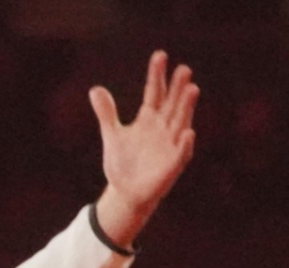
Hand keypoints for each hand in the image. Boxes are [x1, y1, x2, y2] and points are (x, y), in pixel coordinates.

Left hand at [89, 50, 198, 246]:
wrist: (125, 192)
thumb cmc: (123, 162)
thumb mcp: (112, 134)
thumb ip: (107, 113)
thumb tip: (95, 89)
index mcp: (149, 119)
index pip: (154, 92)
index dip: (157, 75)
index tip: (160, 55)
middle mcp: (163, 128)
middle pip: (171, 104)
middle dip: (178, 88)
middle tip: (183, 69)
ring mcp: (170, 145)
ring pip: (180, 123)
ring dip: (186, 108)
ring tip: (192, 89)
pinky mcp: (172, 165)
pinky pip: (180, 153)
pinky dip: (184, 143)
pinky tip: (187, 132)